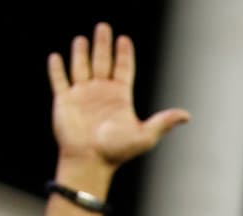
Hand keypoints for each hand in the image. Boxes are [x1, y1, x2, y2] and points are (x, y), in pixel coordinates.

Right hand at [48, 23, 190, 172]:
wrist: (90, 161)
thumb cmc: (117, 151)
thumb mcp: (144, 136)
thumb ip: (163, 122)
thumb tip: (187, 116)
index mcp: (119, 97)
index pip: (123, 69)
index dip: (124, 54)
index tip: (124, 39)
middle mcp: (100, 93)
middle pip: (102, 61)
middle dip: (102, 44)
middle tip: (103, 26)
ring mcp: (81, 96)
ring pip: (81, 67)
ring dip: (81, 53)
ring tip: (81, 39)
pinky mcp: (64, 101)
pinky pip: (59, 80)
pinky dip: (57, 69)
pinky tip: (56, 57)